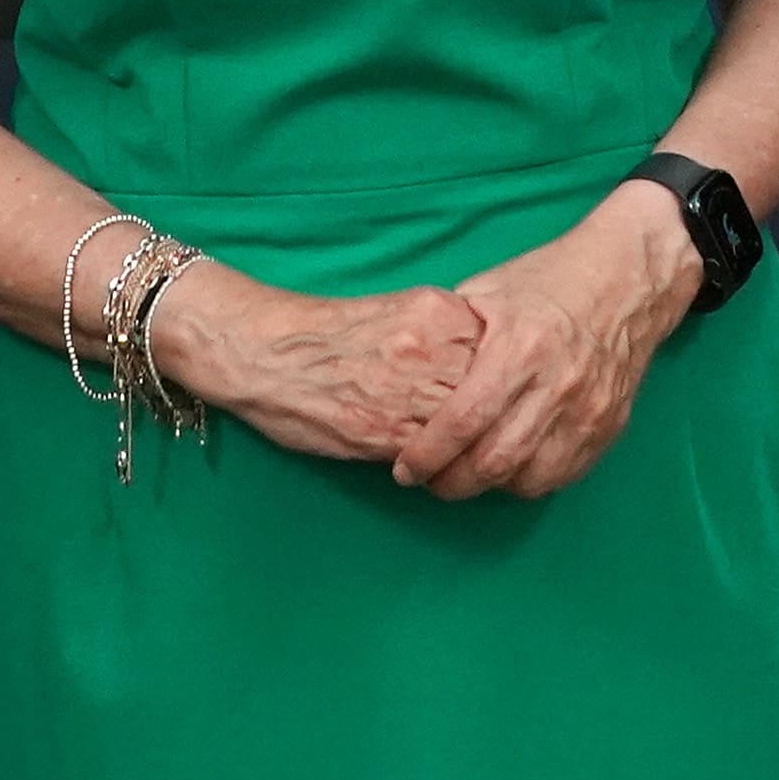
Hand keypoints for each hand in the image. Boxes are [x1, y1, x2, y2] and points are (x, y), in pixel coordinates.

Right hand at [149, 261, 483, 467]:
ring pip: (473, 428)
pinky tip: (446, 468)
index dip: (512, 377)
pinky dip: (449, 467)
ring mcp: (410, 391)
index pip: (503, 348)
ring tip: (488, 458)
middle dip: (507, 415)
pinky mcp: (386, 432)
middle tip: (514, 432)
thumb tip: (488, 365)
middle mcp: (430, 347)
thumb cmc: (326, 334)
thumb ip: (443, 335)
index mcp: (435, 311)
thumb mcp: (397, 313)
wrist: (263, 351)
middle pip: (497, 390)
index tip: (515, 394)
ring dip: (483, 446)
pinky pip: (437, 457)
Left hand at [392, 183, 698, 501]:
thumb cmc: (549, 279)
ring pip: (529, 479)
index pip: (463, 421)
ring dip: (489, 487)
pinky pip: (562, 476)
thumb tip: (408, 377)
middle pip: (494, 462)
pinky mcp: (608, 427)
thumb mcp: (487, 291)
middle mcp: (556, 386)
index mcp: (519, 348)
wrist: (628, 276)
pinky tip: (509, 468)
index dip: (427, 454)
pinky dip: (528, 481)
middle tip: (429, 479)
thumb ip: (451, 337)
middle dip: (451, 482)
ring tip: (466, 475)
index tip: (404, 469)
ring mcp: (588, 412)